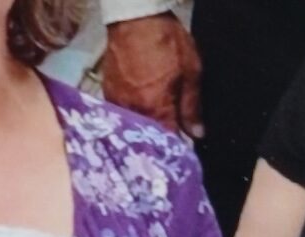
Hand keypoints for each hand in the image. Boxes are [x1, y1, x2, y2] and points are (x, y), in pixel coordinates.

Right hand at [102, 12, 202, 137]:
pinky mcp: (107, 92)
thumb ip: (192, 106)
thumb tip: (197, 133)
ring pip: (131, 125)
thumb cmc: (165, 40)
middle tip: (167, 140)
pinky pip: (120, 112)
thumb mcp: (190, 72)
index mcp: (155, 108)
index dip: (175, 147)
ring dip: (142, 128)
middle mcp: (133, 110)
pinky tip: (138, 109)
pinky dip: (130, 114)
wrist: (136, 19)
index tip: (180, 149)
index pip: (166, 140)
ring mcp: (116, 101)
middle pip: (146, 136)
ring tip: (151, 125)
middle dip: (157, 140)